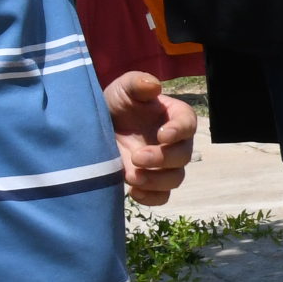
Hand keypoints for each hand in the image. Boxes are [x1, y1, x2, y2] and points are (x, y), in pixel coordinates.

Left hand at [106, 71, 196, 206]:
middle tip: (137, 157)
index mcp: (174, 117)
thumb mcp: (122, 88)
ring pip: (175, 179)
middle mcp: (174, 143)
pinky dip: (151, 198)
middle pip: (184, 156)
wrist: (94, 128)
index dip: (179, 131)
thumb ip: (137, 83)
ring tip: (132, 176)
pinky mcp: (151, 182)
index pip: (188, 124)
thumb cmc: (115, 104)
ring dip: (157, 181)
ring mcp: (163, 165)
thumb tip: (154, 87)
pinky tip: (133, 191)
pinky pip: (161, 197)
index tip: (162, 135)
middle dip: (162, 159)